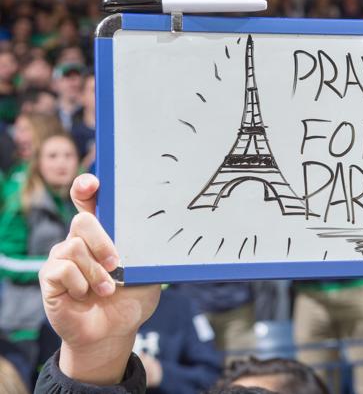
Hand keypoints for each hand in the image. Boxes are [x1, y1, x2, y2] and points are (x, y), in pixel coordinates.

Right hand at [39, 173, 160, 384]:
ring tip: (108, 289)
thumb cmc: (132, 298)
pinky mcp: (50, 277)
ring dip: (96, 271)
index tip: (92, 184)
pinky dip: (80, 283)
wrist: (114, 331)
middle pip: (82, 220)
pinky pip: (61, 269)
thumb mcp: (147, 272)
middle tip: (118, 264)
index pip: (89, 200)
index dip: (87, 187)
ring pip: (73, 246)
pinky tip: (86, 295)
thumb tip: (160, 233)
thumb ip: (146, 251)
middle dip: (102, 240)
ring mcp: (63, 258)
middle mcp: (80, 240)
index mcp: (104, 233)